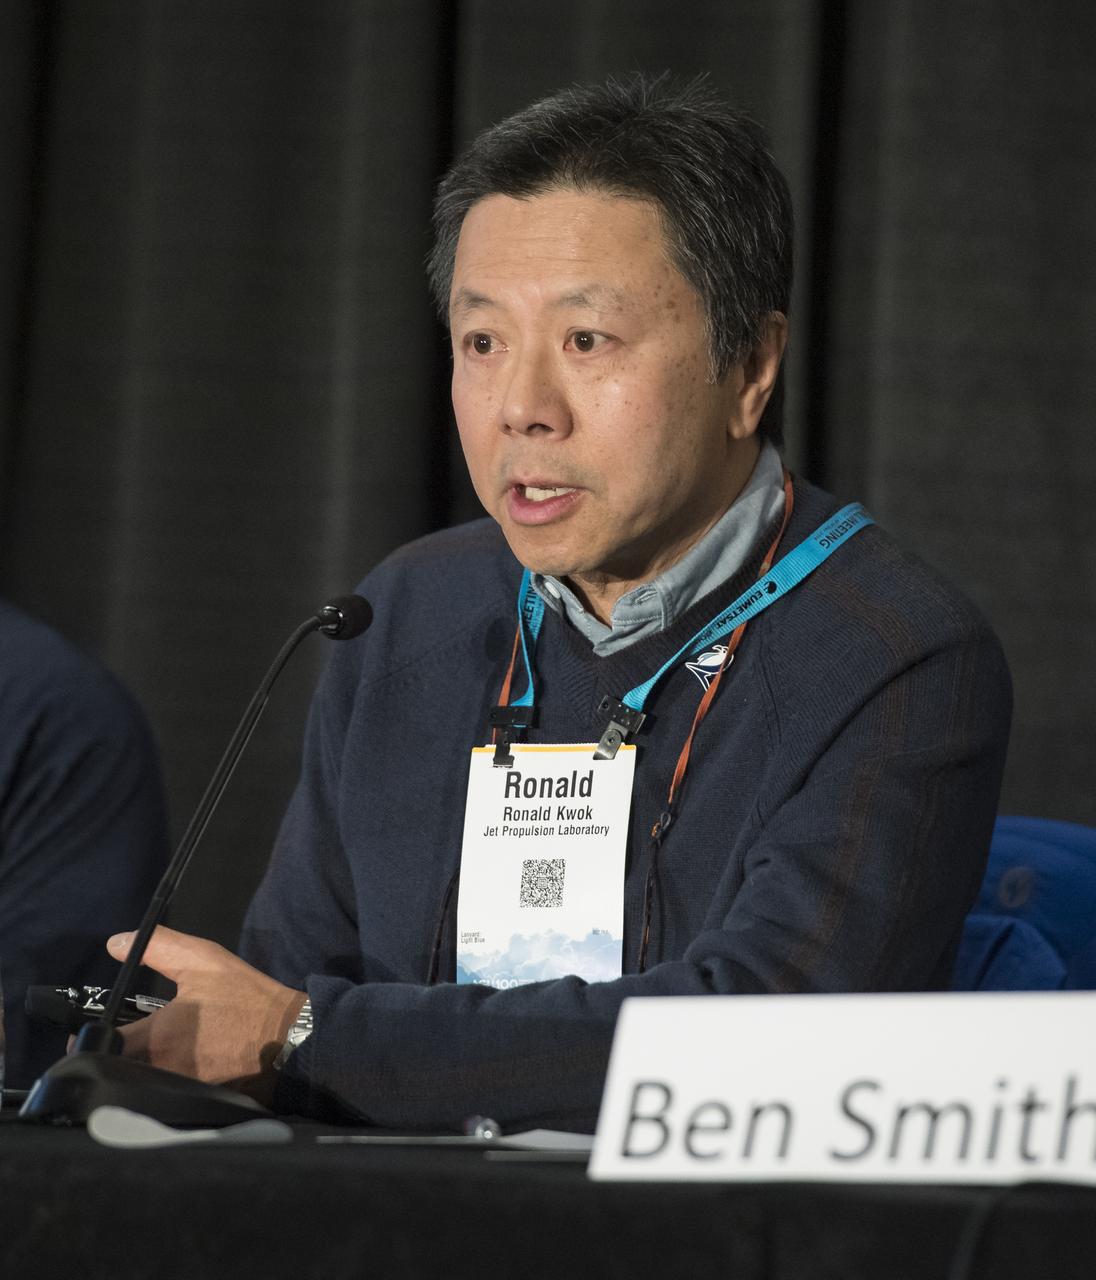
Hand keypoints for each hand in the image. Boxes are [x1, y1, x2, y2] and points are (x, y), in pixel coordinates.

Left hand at [106, 926, 306, 1102]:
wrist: (291, 1038)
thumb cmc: (246, 999)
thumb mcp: (204, 960)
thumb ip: (158, 947)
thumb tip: (115, 943)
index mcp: (155, 1038)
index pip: (102, 1045)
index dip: (89, 1038)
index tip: (88, 1032)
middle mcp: (159, 1071)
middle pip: (116, 1070)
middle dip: (111, 1057)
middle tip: (119, 1041)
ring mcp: (176, 1093)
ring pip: (137, 1084)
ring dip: (135, 1071)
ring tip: (145, 1054)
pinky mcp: (194, 1105)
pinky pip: (162, 1097)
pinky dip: (160, 1084)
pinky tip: (175, 1069)